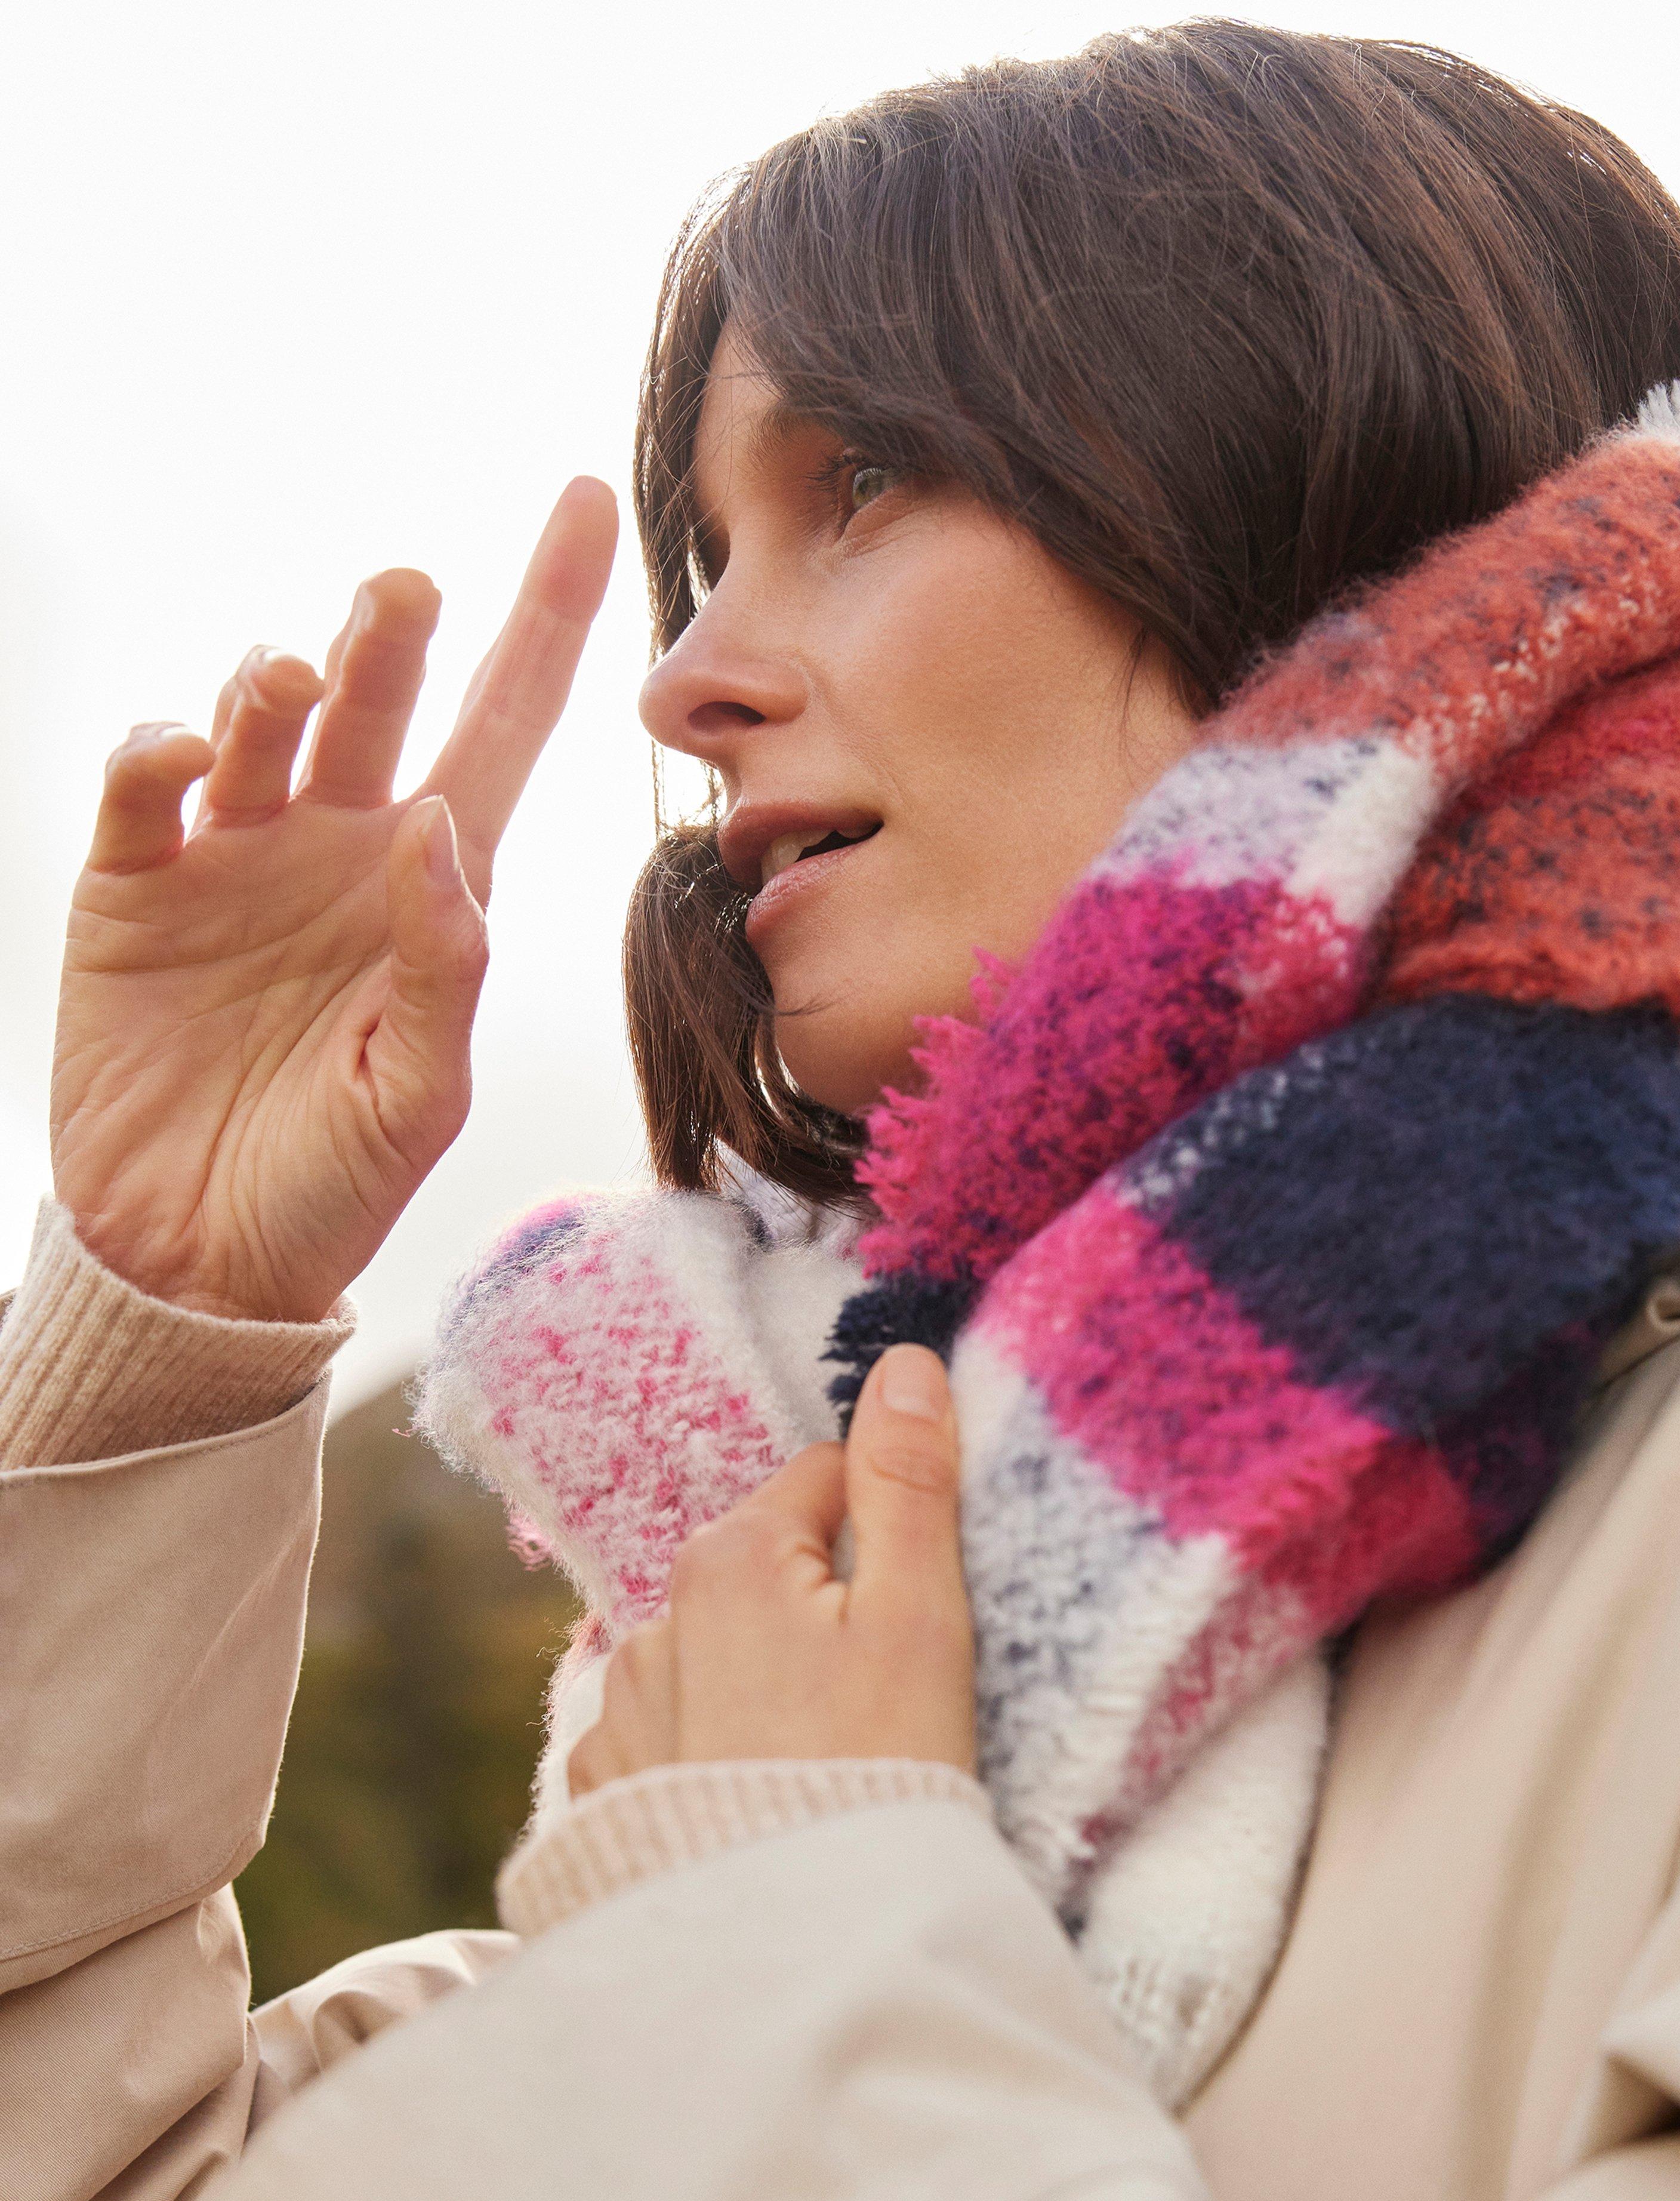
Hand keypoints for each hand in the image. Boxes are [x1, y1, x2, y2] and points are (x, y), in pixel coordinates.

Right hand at [49, 479, 617, 1320]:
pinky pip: (143, 789)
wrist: (202, 1258)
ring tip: (289, 684)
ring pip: (263, 723)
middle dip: (391, 636)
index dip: (548, 618)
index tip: (584, 500)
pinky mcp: (132, 887)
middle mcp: (340, 847)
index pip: (509, 726)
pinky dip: (156, 754)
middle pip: (382, 702)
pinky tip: (179, 757)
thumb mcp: (416, 1095)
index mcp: (434, 886)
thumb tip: (438, 832)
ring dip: (276, 682)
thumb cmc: (335, 1185)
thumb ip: (440, 970)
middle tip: (405, 595)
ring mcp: (234, 858)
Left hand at [567, 1345, 976, 1791]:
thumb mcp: (921, 1618)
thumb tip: (902, 1362)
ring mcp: (619, 1715)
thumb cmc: (876, 1776)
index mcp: (731, 1559)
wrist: (787, 1957)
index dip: (887, 1531)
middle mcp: (652, 1621)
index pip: (826, 1481)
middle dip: (823, 1608)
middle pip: (770, 1569)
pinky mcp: (605, 1797)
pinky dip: (714, 1755)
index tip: (917, 1607)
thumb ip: (909, 1482)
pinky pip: (672, 1739)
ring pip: (719, 1653)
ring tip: (822, 1761)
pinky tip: (760, 1802)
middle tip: (881, 1696)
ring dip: (763, 1681)